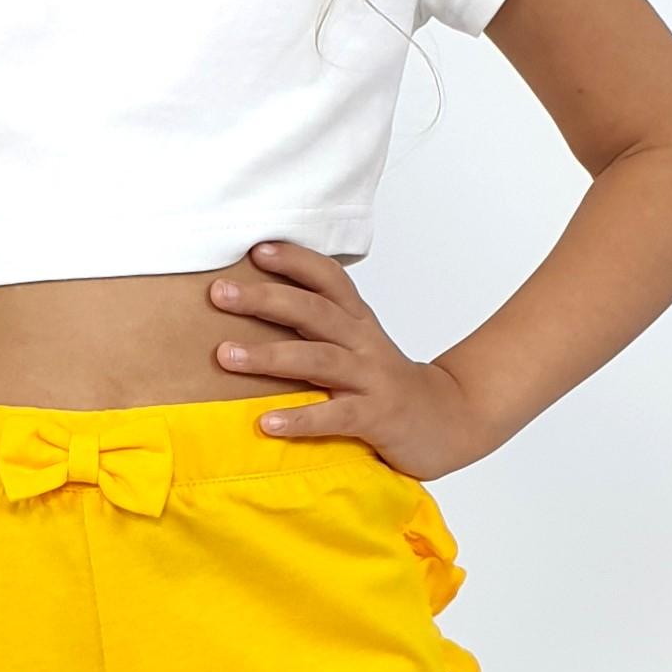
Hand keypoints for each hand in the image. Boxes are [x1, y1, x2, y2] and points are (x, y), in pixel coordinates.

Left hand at [205, 240, 498, 477]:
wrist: (452, 421)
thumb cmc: (387, 385)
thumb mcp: (357, 347)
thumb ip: (317, 330)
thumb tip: (254, 311)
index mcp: (357, 322)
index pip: (329, 279)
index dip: (295, 261)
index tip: (257, 250)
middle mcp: (364, 343)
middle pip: (314, 311)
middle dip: (265, 298)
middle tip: (219, 293)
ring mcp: (372, 379)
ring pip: (318, 359)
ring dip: (270, 355)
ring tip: (226, 355)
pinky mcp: (378, 417)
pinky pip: (336, 415)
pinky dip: (301, 418)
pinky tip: (267, 422)